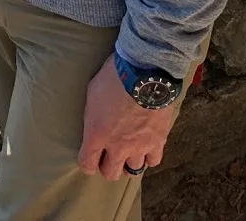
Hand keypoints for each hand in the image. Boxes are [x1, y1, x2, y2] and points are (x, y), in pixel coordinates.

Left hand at [77, 54, 175, 180]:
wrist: (144, 72)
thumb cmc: (114, 77)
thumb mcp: (93, 92)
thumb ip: (93, 114)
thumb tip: (96, 120)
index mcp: (96, 134)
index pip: (87, 164)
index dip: (87, 163)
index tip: (90, 158)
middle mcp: (117, 147)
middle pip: (111, 173)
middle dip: (108, 166)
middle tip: (110, 156)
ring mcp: (139, 146)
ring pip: (133, 170)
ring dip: (129, 161)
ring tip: (129, 152)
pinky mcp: (157, 142)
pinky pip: (153, 161)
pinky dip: (149, 157)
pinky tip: (147, 148)